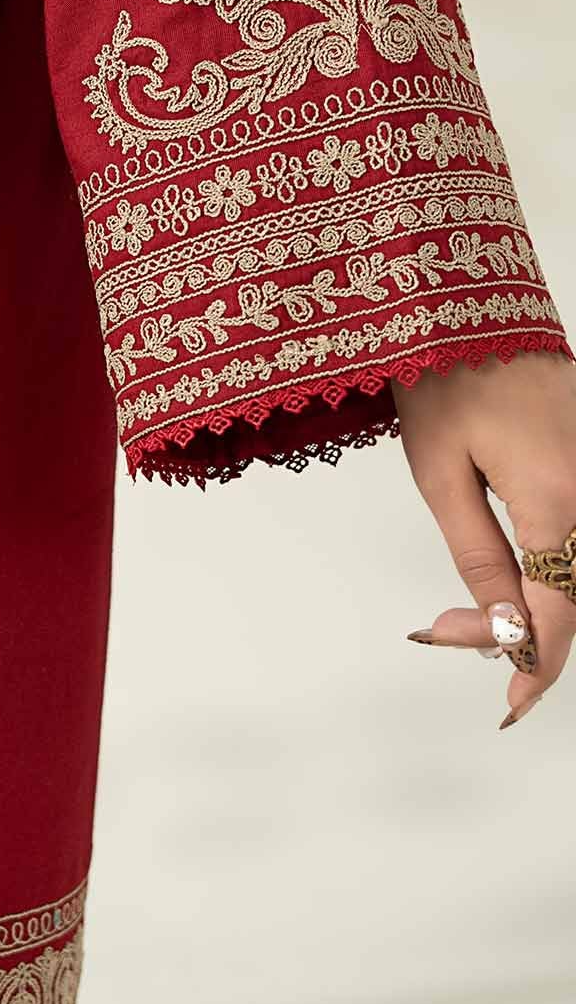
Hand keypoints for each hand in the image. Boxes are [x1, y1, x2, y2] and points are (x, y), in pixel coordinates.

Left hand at [395, 348, 575, 727]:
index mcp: (559, 498)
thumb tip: (500, 631)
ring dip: (536, 604)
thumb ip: (479, 556)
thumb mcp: (440, 472)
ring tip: (471, 617)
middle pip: (575, 593)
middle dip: (521, 633)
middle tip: (442, 634)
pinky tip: (511, 581)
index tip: (510, 704)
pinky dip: (552, 569)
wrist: (466, 299)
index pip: (558, 610)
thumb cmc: (443, 374)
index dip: (534, 662)